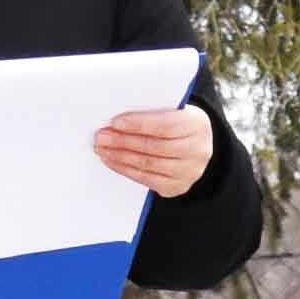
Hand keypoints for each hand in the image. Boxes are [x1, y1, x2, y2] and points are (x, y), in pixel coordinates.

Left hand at [93, 105, 216, 198]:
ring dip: (120, 156)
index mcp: (197, 125)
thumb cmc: (176, 124)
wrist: (194, 146)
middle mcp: (197, 150)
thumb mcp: (172, 111)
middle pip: (155, 147)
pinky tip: (112, 161)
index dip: (139, 124)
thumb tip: (117, 120)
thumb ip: (150, 112)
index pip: (166, 125)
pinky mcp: (178, 186)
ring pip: (149, 164)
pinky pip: (147, 180)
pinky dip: (126, 170)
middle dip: (123, 141)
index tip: (115, 122)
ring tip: (102, 149)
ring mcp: (189, 172)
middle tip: (102, 137)